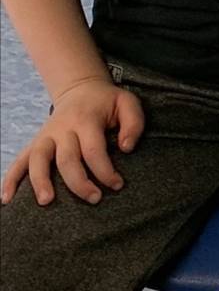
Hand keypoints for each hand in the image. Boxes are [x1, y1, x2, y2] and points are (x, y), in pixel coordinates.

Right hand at [2, 79, 144, 207]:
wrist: (81, 89)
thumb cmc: (106, 102)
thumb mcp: (127, 103)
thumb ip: (134, 123)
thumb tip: (126, 148)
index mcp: (86, 119)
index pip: (94, 150)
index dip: (105, 171)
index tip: (117, 185)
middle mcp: (62, 129)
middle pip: (66, 159)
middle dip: (79, 183)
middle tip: (94, 199)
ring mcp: (46, 136)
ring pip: (38, 159)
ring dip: (40, 181)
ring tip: (47, 201)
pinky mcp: (36, 143)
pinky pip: (19, 161)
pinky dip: (11, 179)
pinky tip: (6, 198)